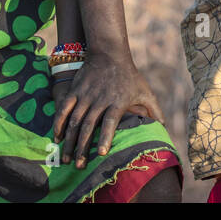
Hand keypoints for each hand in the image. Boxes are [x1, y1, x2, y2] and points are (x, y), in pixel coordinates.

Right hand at [51, 50, 164, 168]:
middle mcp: (99, 100)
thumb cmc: (129, 75)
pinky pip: (64, 109)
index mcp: (117, 102)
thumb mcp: (145, 91)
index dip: (105, 137)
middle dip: (82, 148)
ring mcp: (85, 95)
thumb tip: (163, 127)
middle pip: (88, 126)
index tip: (101, 154)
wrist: (109, 53)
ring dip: (69, 141)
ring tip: (66, 158)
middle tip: (78, 166)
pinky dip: (59, 123)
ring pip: (74, 121)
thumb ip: (154, 110)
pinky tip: (56, 137)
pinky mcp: (75, 90)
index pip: (110, 122)